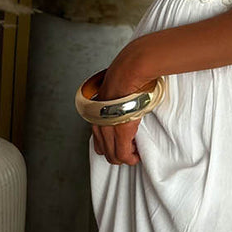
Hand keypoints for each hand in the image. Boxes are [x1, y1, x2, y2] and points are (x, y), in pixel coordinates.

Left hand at [90, 42, 160, 166]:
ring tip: (135, 150)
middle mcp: (98, 125)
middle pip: (105, 151)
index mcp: (95, 115)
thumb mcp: (113, 92)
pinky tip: (137, 154)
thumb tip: (122, 101)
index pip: (98, 140)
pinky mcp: (121, 132)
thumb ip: (114, 101)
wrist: (128, 73)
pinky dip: (131, 158)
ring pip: (113, 156)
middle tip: (131, 149)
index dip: (112, 145)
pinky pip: (123, 155)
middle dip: (119, 154)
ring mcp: (108, 130)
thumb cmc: (124, 77)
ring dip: (125, 156)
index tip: (124, 142)